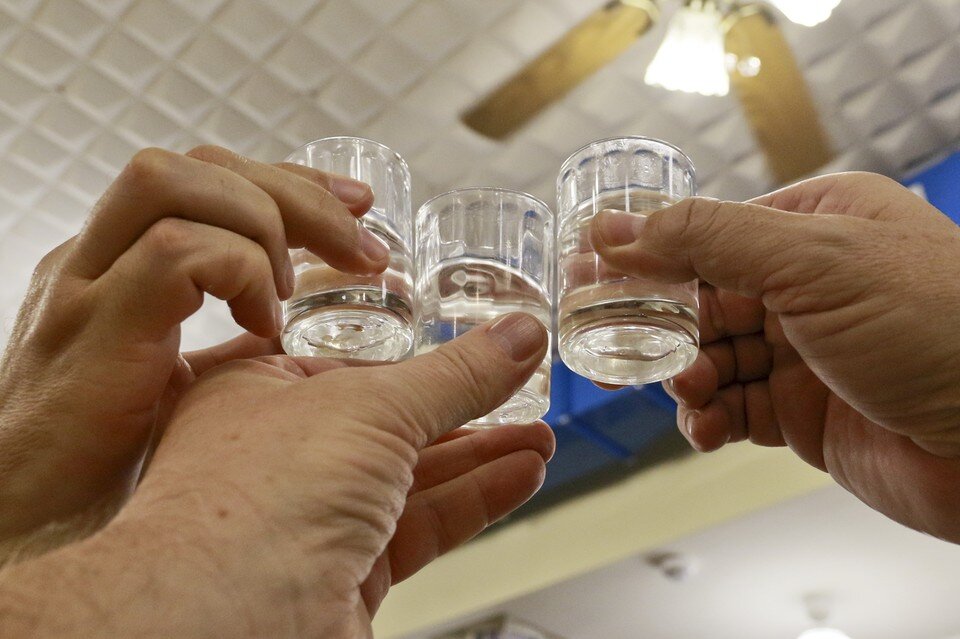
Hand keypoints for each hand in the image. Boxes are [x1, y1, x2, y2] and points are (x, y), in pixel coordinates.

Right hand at [0, 145, 387, 549]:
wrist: (21, 529)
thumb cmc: (106, 468)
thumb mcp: (178, 388)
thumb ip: (227, 349)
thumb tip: (304, 338)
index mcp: (115, 264)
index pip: (207, 178)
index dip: (290, 181)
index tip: (359, 208)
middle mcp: (94, 259)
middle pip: (198, 166)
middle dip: (297, 192)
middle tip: (364, 247)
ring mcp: (86, 288)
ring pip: (175, 183)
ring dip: (264, 226)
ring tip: (291, 296)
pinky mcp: (92, 331)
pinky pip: (175, 254)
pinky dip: (238, 276)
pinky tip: (261, 330)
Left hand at [0, 314, 552, 636]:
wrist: (228, 622)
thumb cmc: (254, 500)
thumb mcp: (374, 407)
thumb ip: (456, 375)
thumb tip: (518, 337)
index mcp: (256, 392)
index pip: (353, 364)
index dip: (419, 358)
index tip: (475, 350)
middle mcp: (279, 456)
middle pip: (390, 423)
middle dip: (465, 411)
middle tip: (523, 395)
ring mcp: (310, 520)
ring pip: (410, 479)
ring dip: (480, 458)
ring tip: (540, 439)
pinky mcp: (343, 576)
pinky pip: (419, 527)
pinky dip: (473, 501)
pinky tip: (518, 476)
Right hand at [591, 172, 959, 542]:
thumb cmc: (938, 328)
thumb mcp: (811, 258)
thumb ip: (705, 239)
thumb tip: (613, 229)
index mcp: (818, 223)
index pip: (710, 233)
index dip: (650, 257)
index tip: (595, 278)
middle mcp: (809, 284)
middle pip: (703, 299)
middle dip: (665, 326)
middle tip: (619, 345)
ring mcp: (806, 351)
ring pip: (711, 357)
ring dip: (687, 376)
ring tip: (689, 390)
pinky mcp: (805, 413)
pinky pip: (733, 410)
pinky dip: (709, 419)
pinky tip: (705, 426)